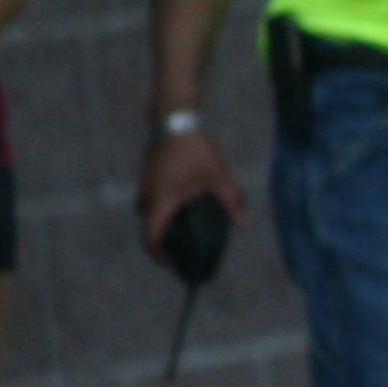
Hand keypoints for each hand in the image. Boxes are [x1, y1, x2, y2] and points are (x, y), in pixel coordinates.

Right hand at [137, 124, 246, 262]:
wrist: (173, 121)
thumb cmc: (194, 148)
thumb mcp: (218, 175)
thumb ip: (231, 200)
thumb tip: (243, 223)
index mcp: (160, 202)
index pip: (151, 239)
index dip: (160, 257)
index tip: (175, 265)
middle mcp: (146, 199)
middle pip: (152, 231)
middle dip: (168, 245)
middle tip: (189, 253)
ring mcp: (144, 190)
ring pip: (153, 218)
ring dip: (168, 228)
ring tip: (191, 234)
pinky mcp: (148, 182)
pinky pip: (154, 206)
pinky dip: (166, 214)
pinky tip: (187, 213)